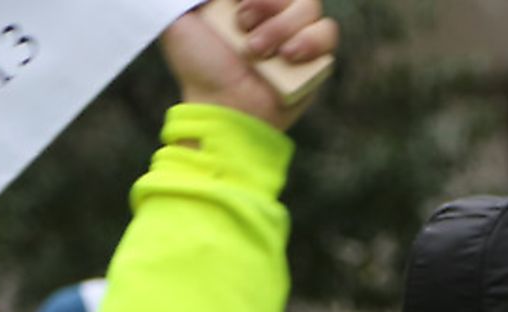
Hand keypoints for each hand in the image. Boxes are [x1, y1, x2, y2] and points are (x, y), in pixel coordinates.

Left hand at [162, 0, 339, 130]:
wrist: (224, 106)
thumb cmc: (200, 67)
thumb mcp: (180, 19)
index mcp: (245, 2)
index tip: (235, 6)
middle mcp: (273, 16)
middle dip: (267, 4)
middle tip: (243, 29)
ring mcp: (298, 36)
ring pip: (310, 6)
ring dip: (283, 26)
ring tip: (261, 53)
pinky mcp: (317, 59)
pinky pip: (328, 32)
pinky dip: (310, 40)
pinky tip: (289, 56)